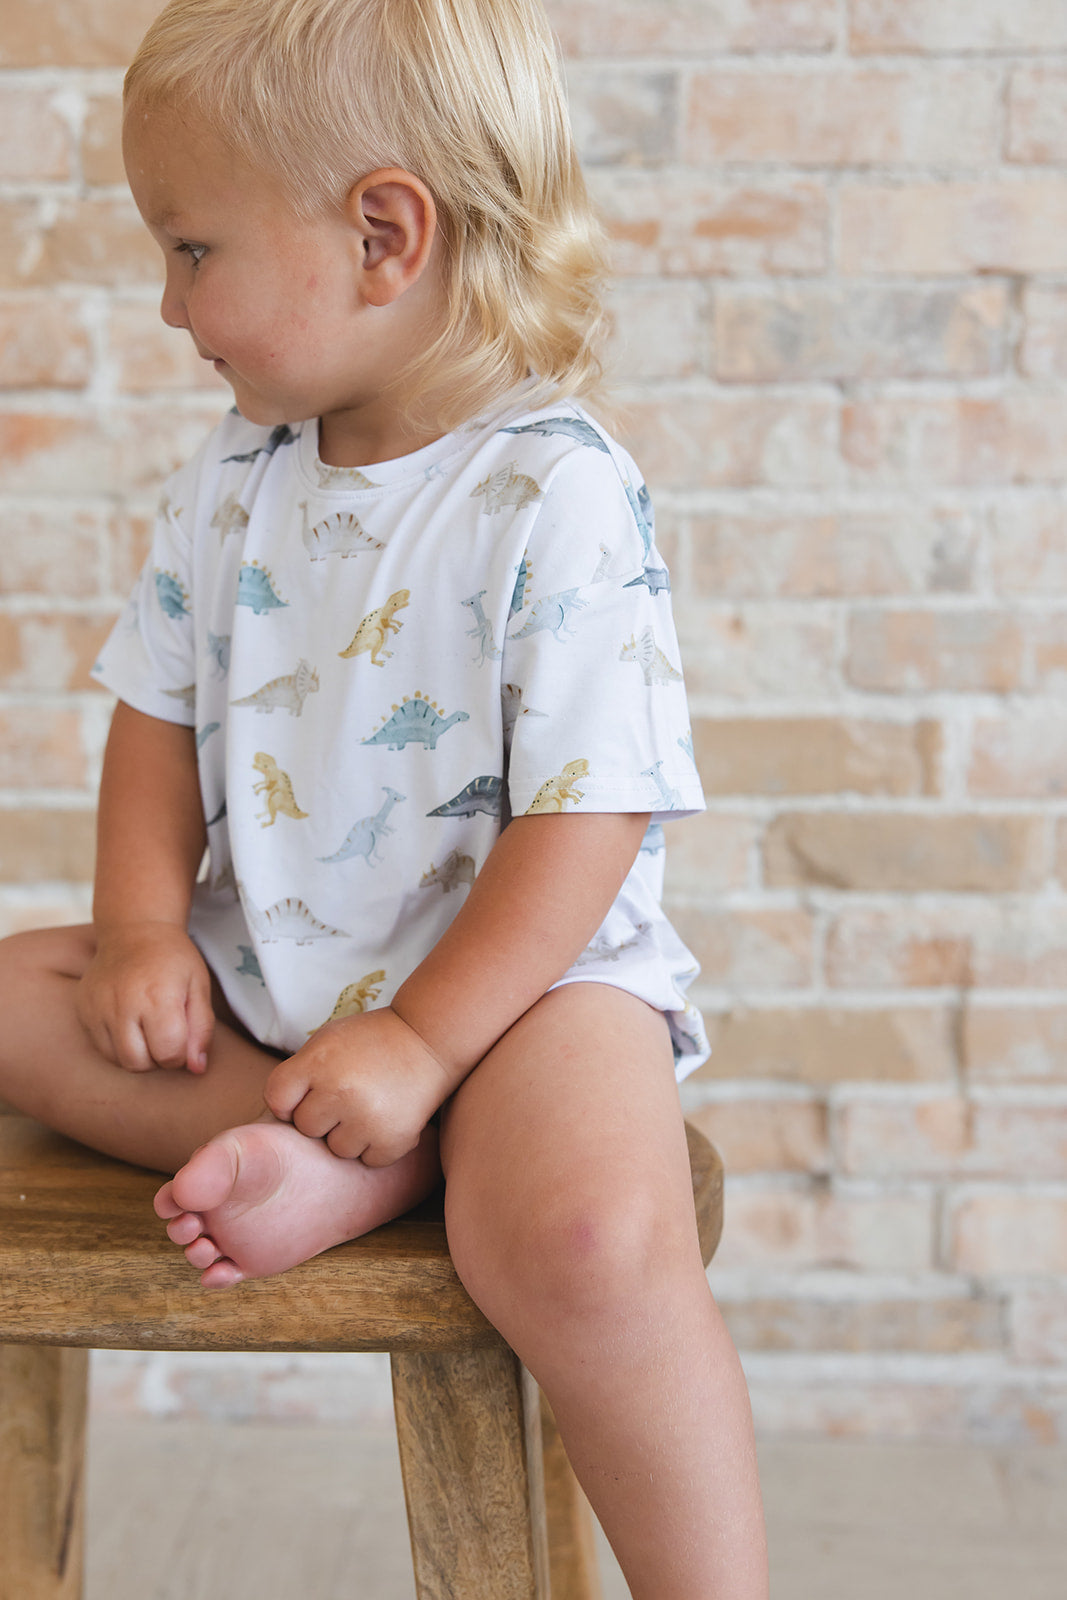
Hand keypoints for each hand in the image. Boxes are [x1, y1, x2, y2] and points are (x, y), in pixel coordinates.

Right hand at [76, 922, 214, 1074]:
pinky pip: (101, 1048)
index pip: (168, 1053)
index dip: (181, 1054)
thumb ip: (201, 1029)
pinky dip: (118, 1046)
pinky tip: (130, 1023)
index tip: (184, 1035)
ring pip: (118, 1060)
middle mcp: (122, 1003)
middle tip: (166, 1034)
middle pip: (139, 1064)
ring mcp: (97, 1007)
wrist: (133, 930)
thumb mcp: (199, 986)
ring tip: (148, 1028)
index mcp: (157, 996)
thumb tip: (196, 1068)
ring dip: (138, 1055)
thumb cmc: (172, 959)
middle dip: (158, 1058)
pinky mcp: (83, 1010)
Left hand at [264, 1008, 451, 1166]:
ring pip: (337, 1148)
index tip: (309, 1093)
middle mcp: (339, 1090)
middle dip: (323, 1116)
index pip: (277, 1099)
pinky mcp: (393, 1139)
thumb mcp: (327, 1040)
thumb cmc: (371, 1041)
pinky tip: (387, 1118)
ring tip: (370, 1105)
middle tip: (349, 1095)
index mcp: (318, 1062)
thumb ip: (299, 1073)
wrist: (429, 1039)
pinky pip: (368, 1160)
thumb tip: (278, 1116)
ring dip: (351, 1134)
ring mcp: (367, 1117)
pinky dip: (378, 1145)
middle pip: (306, 1127)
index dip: (290, 1100)